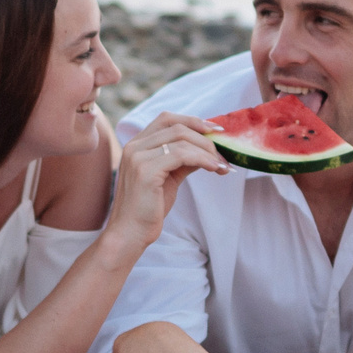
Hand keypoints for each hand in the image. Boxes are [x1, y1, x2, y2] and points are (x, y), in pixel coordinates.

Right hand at [104, 113, 228, 253]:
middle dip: (204, 136)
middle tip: (222, 152)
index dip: (193, 121)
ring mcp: (138, 157)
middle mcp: (134, 146)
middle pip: (176, 126)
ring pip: (181, 139)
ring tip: (221, 165)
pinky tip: (214, 168)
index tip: (215, 131)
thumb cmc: (148, 209)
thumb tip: (207, 149)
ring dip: (207, 150)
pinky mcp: (146, 171)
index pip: (167, 119)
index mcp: (136, 145)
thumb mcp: (168, 178)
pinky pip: (181, 155)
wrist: (130, 233)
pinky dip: (203, 159)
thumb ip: (183, 160)